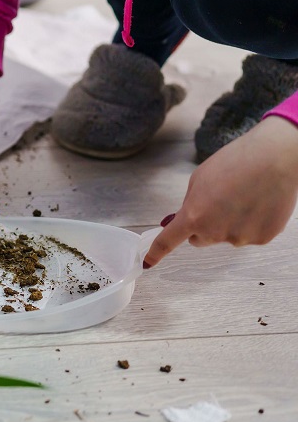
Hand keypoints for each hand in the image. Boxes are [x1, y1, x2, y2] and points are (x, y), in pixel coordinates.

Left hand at [145, 116, 297, 266]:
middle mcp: (214, 232)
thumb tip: (184, 219)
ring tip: (244, 197)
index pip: (169, 241)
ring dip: (229, 223)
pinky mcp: (261, 238)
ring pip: (225, 237)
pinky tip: (259, 203)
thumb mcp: (199, 180)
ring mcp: (239, 238)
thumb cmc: (235, 162)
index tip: (147, 263)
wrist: (274, 158)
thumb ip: (190, 203)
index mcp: (193, 216)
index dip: (156, 253)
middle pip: (199, 239)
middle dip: (202, 227)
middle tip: (218, 203)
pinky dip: (251, 224)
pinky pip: (248, 235)